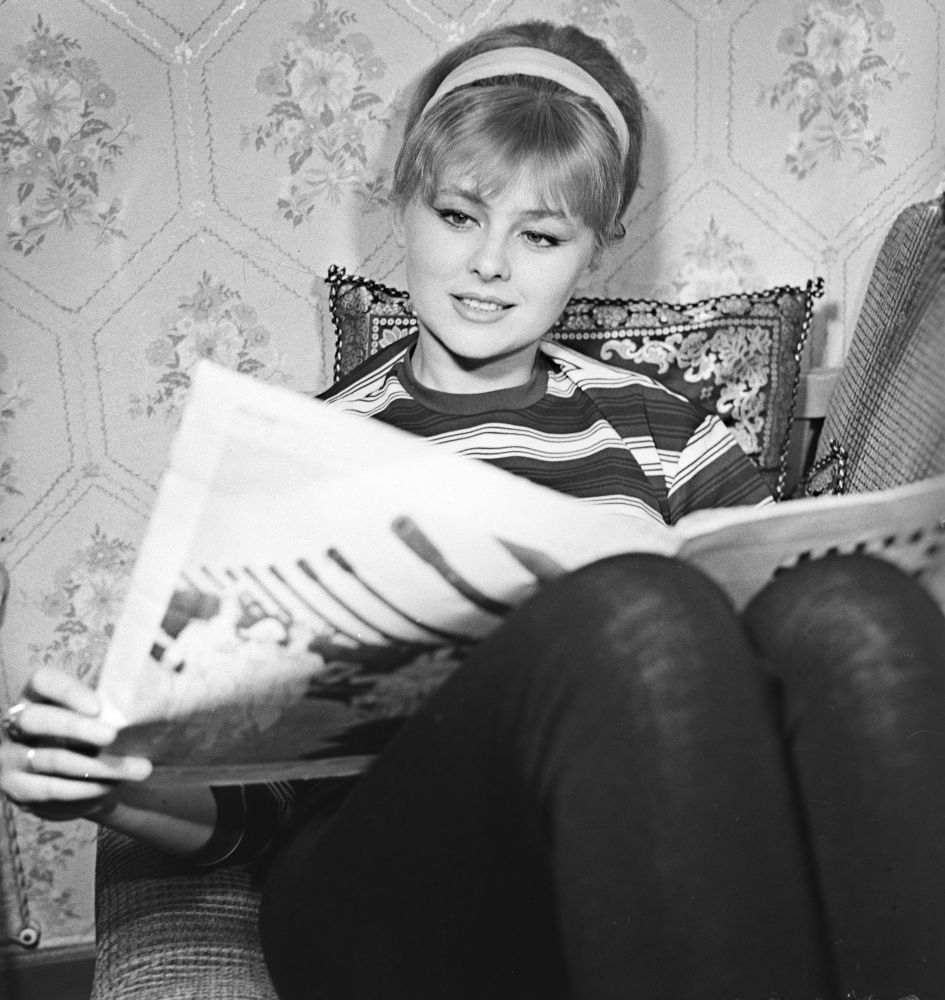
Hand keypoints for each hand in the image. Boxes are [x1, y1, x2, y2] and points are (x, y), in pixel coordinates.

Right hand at [0, 665, 151, 820]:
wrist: (71, 779)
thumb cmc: (89, 736)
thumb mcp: (96, 717)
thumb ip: (110, 707)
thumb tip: (149, 704)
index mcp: (37, 696)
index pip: (42, 681)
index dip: (67, 691)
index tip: (98, 707)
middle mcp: (15, 723)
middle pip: (37, 719)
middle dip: (75, 728)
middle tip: (112, 736)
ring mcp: (10, 756)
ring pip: (51, 759)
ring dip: (97, 766)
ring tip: (138, 769)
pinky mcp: (15, 787)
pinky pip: (48, 789)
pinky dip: (83, 788)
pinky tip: (109, 787)